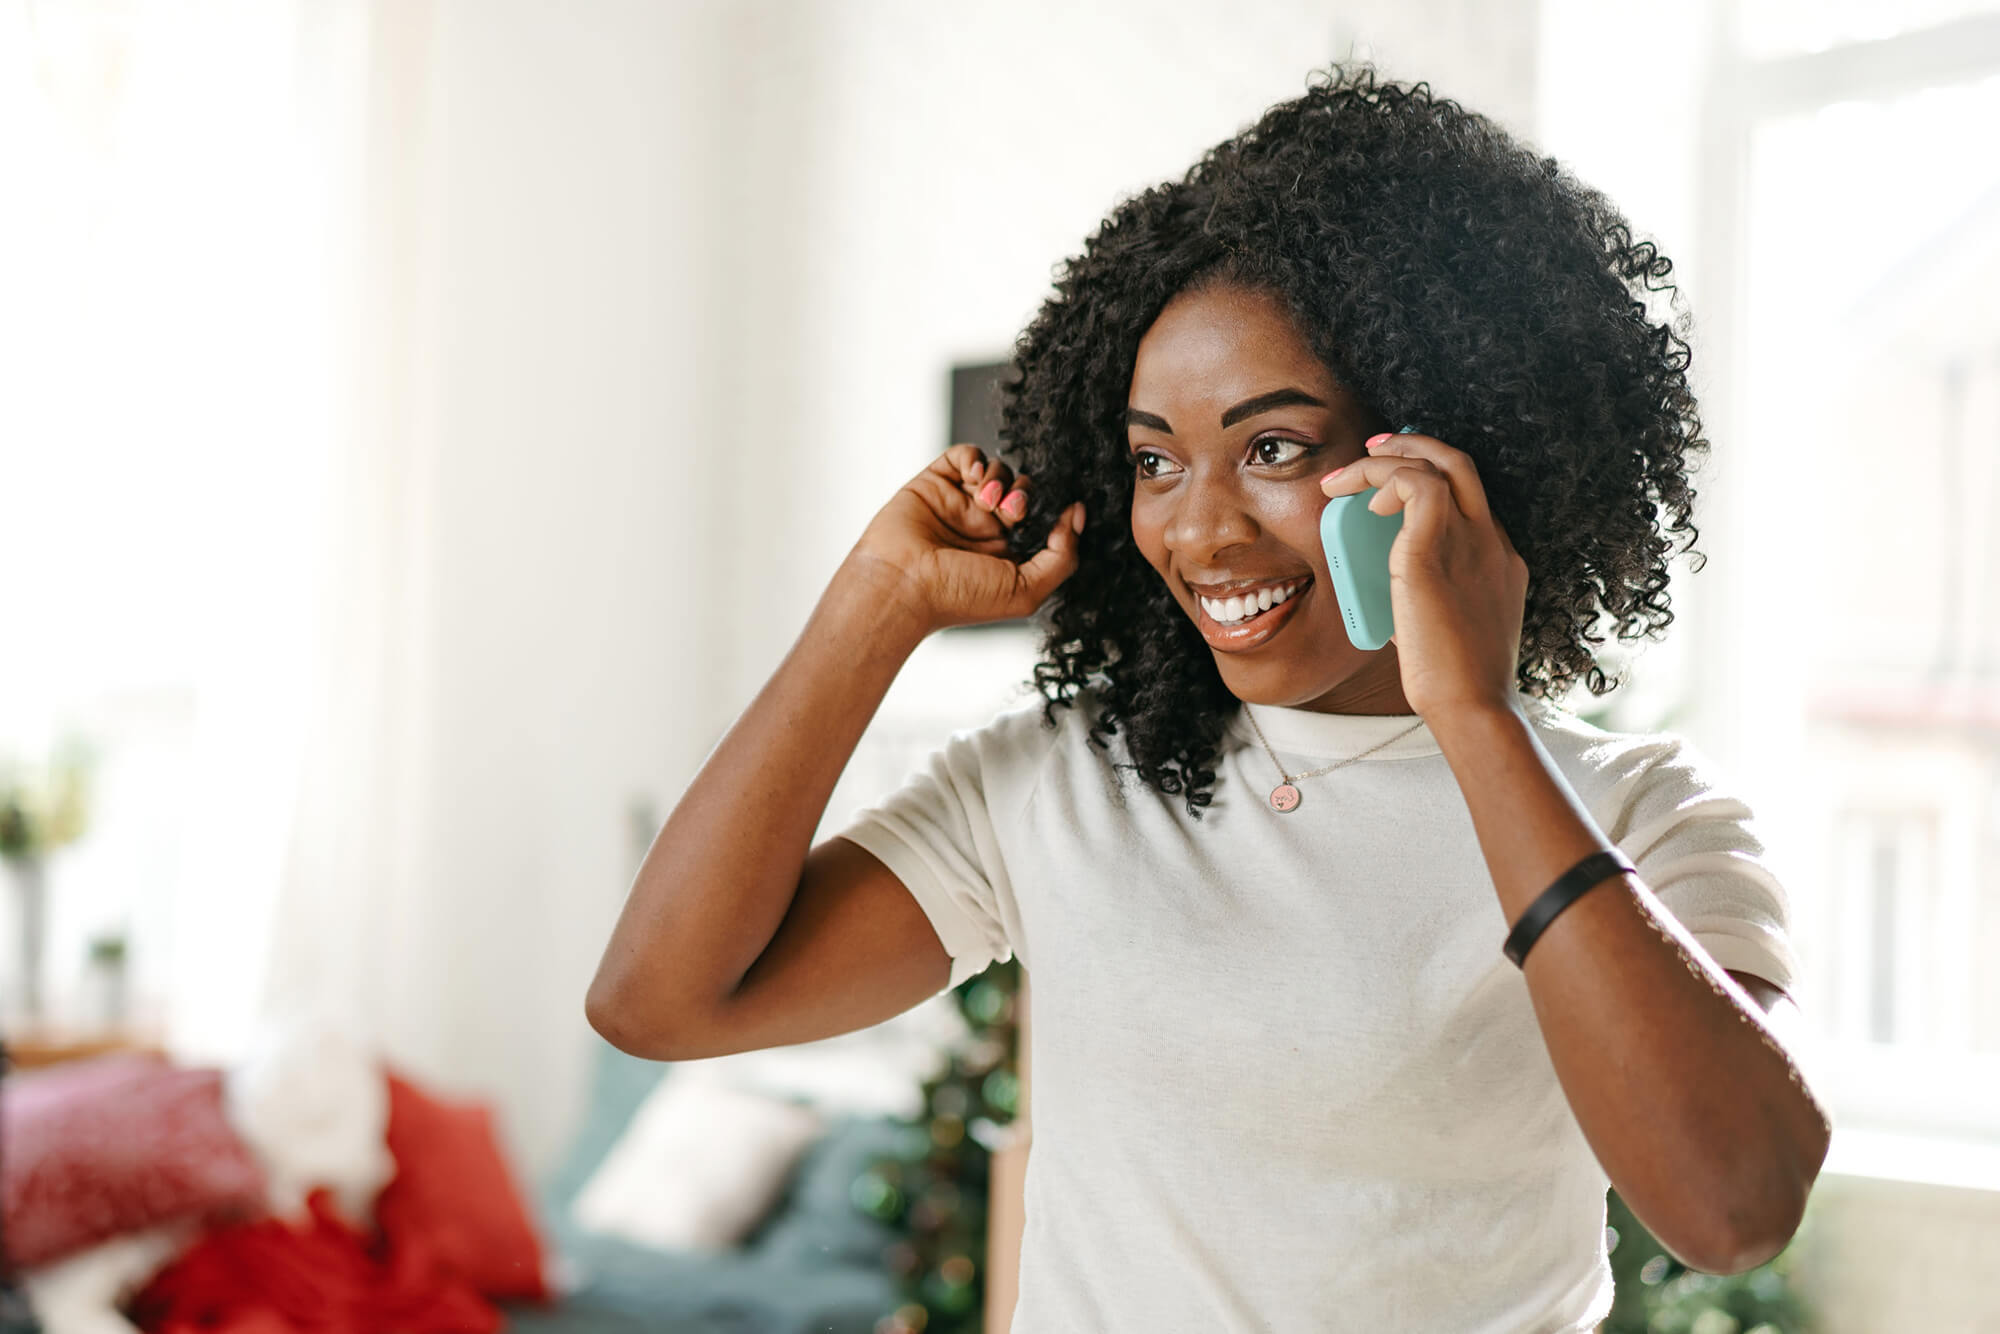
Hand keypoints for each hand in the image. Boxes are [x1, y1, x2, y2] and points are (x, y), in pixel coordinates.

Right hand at [847, 443, 1086, 632]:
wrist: (902, 585)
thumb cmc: (957, 597)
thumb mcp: (1026, 590)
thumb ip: (1062, 556)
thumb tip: (1077, 516)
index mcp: (1008, 553)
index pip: (1043, 517)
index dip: (1053, 510)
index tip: (1060, 511)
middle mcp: (985, 527)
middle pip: (1023, 489)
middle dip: (1027, 494)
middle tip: (1014, 511)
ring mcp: (960, 503)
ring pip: (997, 470)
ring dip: (1001, 478)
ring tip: (988, 500)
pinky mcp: (935, 483)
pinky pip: (964, 455)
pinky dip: (975, 458)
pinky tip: (974, 477)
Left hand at [1318, 431, 1527, 719]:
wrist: (1473, 706)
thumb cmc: (1456, 683)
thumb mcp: (1447, 629)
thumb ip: (1428, 600)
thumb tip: (1385, 597)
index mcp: (1499, 559)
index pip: (1468, 498)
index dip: (1428, 477)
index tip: (1389, 481)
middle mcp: (1491, 541)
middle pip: (1462, 463)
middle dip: (1413, 445)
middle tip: (1371, 448)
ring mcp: (1471, 542)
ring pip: (1439, 463)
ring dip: (1386, 460)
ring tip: (1347, 477)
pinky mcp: (1435, 552)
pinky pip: (1417, 485)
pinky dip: (1385, 480)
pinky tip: (1366, 504)